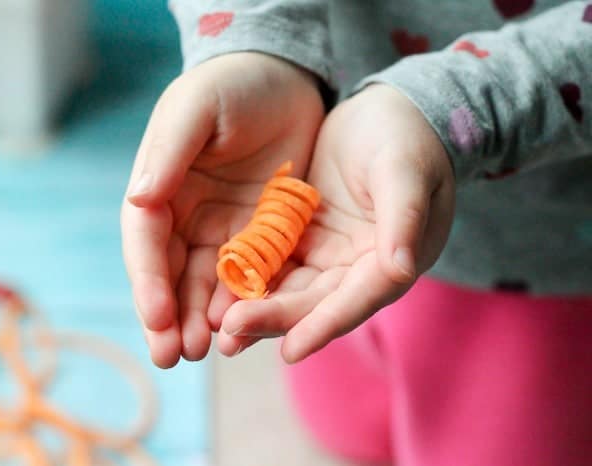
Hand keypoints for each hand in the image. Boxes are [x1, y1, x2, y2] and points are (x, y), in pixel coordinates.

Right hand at [121, 53, 324, 367]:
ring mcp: (227, 228)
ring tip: (204, 351)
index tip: (158, 317)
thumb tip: (139, 200)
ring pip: (211, 284)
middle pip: (174, 274)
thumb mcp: (195, 109)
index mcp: (163, 188)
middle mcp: (189, 216)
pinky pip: (253, 274)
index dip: (149, 281)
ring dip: (205, 319)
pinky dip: (246, 301)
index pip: (148, 242)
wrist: (285, 79)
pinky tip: (245, 325)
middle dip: (171, 316)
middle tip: (173, 355)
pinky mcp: (264, 234)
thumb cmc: (232, 86)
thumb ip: (169, 151)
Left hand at [218, 84, 454, 362]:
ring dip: (258, 308)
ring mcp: (329, 254)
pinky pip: (275, 263)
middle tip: (231, 335)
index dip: (324, 325)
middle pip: (316, 303)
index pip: (357, 301)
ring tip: (220, 328)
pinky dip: (251, 278)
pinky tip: (219, 289)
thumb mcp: (405, 172)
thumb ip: (403, 218)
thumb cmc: (405, 139)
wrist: (386, 114)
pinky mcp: (305, 237)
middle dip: (276, 320)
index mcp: (390, 260)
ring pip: (291, 290)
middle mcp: (359, 268)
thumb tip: (401, 270)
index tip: (291, 349)